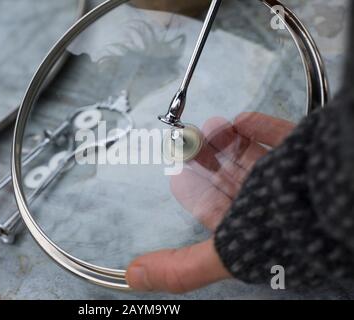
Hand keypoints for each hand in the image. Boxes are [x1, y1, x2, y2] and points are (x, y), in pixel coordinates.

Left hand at [126, 112, 295, 292]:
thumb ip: (181, 269)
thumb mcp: (224, 253)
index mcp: (251, 227)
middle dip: (207, 160)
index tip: (177, 171)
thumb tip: (133, 277)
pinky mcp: (304, 150)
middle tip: (184, 142)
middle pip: (230, 178)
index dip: (195, 190)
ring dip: (227, 141)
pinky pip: (279, 134)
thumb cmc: (284, 226)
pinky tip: (240, 119)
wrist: (337, 192)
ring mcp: (288, 175)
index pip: (216, 209)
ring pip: (251, 155)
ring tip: (207, 128)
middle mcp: (268, 203)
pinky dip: (258, 125)